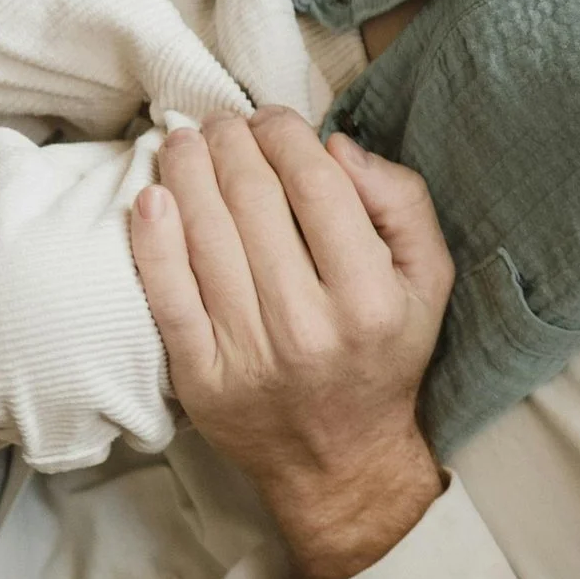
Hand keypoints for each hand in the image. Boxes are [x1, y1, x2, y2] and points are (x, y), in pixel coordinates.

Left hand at [130, 110, 455, 578]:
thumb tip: (338, 148)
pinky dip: (151, 238)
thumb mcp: (428, 280)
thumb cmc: (386, 354)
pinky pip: (166, 292)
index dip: (286, 135)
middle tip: (225, 124)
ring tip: (187, 141)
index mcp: (370, 298)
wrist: (341, 458)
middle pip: (252, 200)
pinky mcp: (200, 374)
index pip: (316, 186)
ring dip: (187, 171)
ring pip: (203, 235)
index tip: (275, 120)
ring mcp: (248, 352)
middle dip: (232, 143)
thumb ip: (403, 204)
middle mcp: (309, 325)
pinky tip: (151, 196)